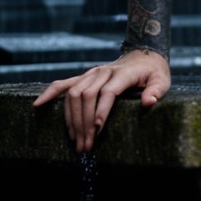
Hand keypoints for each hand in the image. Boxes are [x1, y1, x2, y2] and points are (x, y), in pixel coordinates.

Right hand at [32, 48, 171, 152]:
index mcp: (123, 74)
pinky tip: (38, 105)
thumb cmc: (154, 72)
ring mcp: (91, 73)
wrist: (144, 55)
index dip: (101, 110)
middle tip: (86, 145)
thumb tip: (148, 102)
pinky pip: (63, 84)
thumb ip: (156, 91)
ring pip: (74, 93)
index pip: (108, 92)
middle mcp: (103, 72)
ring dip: (72, 118)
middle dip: (85, 122)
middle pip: (88, 95)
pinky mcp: (84, 77)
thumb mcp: (162, 80)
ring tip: (75, 140)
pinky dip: (50, 94)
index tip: (97, 129)